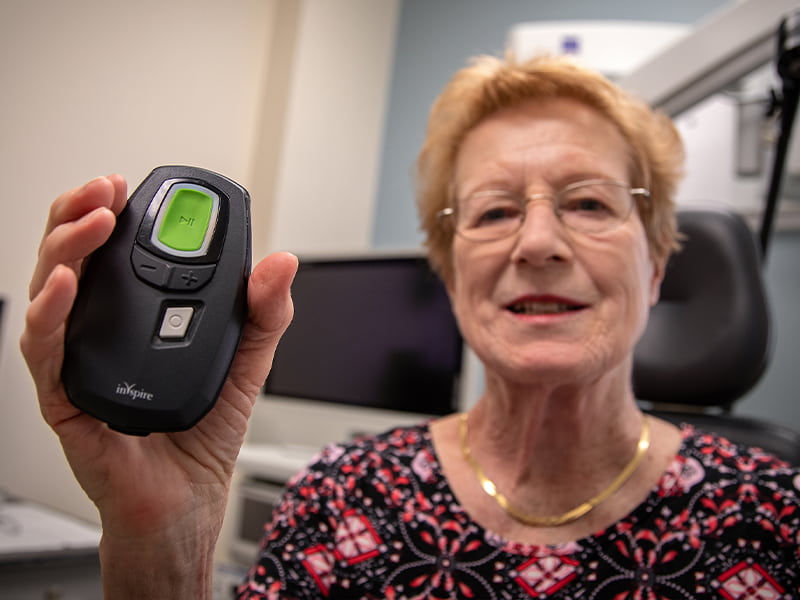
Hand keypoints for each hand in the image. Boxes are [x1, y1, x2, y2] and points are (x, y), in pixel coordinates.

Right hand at [19, 175, 296, 596]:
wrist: (187, 500)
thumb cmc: (205, 436)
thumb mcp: (247, 364)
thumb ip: (265, 314)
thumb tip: (281, 263)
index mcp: (137, 318)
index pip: (113, 253)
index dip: (112, 213)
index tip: (128, 187)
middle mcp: (101, 333)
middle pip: (72, 260)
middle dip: (80, 215)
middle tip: (104, 191)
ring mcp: (78, 362)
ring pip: (48, 292)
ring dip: (63, 248)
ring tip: (92, 219)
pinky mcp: (66, 398)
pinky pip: (44, 350)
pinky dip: (49, 313)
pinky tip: (66, 283)